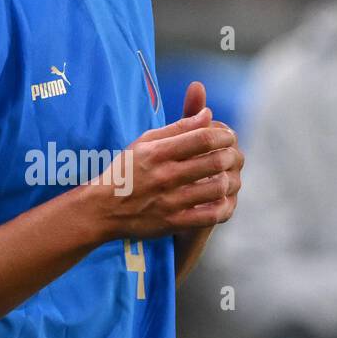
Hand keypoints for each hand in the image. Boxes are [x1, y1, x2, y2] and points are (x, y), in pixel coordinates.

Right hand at [88, 81, 243, 241]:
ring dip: (231, 181)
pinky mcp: (173, 223)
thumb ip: (178, 128)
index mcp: (158, 152)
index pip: (203, 138)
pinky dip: (224, 206)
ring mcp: (170, 201)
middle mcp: (165, 176)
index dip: (224, 135)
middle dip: (232, 156)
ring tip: (230, 177)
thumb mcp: (144, 142)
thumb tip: (208, 114)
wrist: (102, 209)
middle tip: (234, 155)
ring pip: (217, 188)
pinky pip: (210, 216)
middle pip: (215, 161)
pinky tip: (223, 200)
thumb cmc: (126, 171)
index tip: (229, 136)